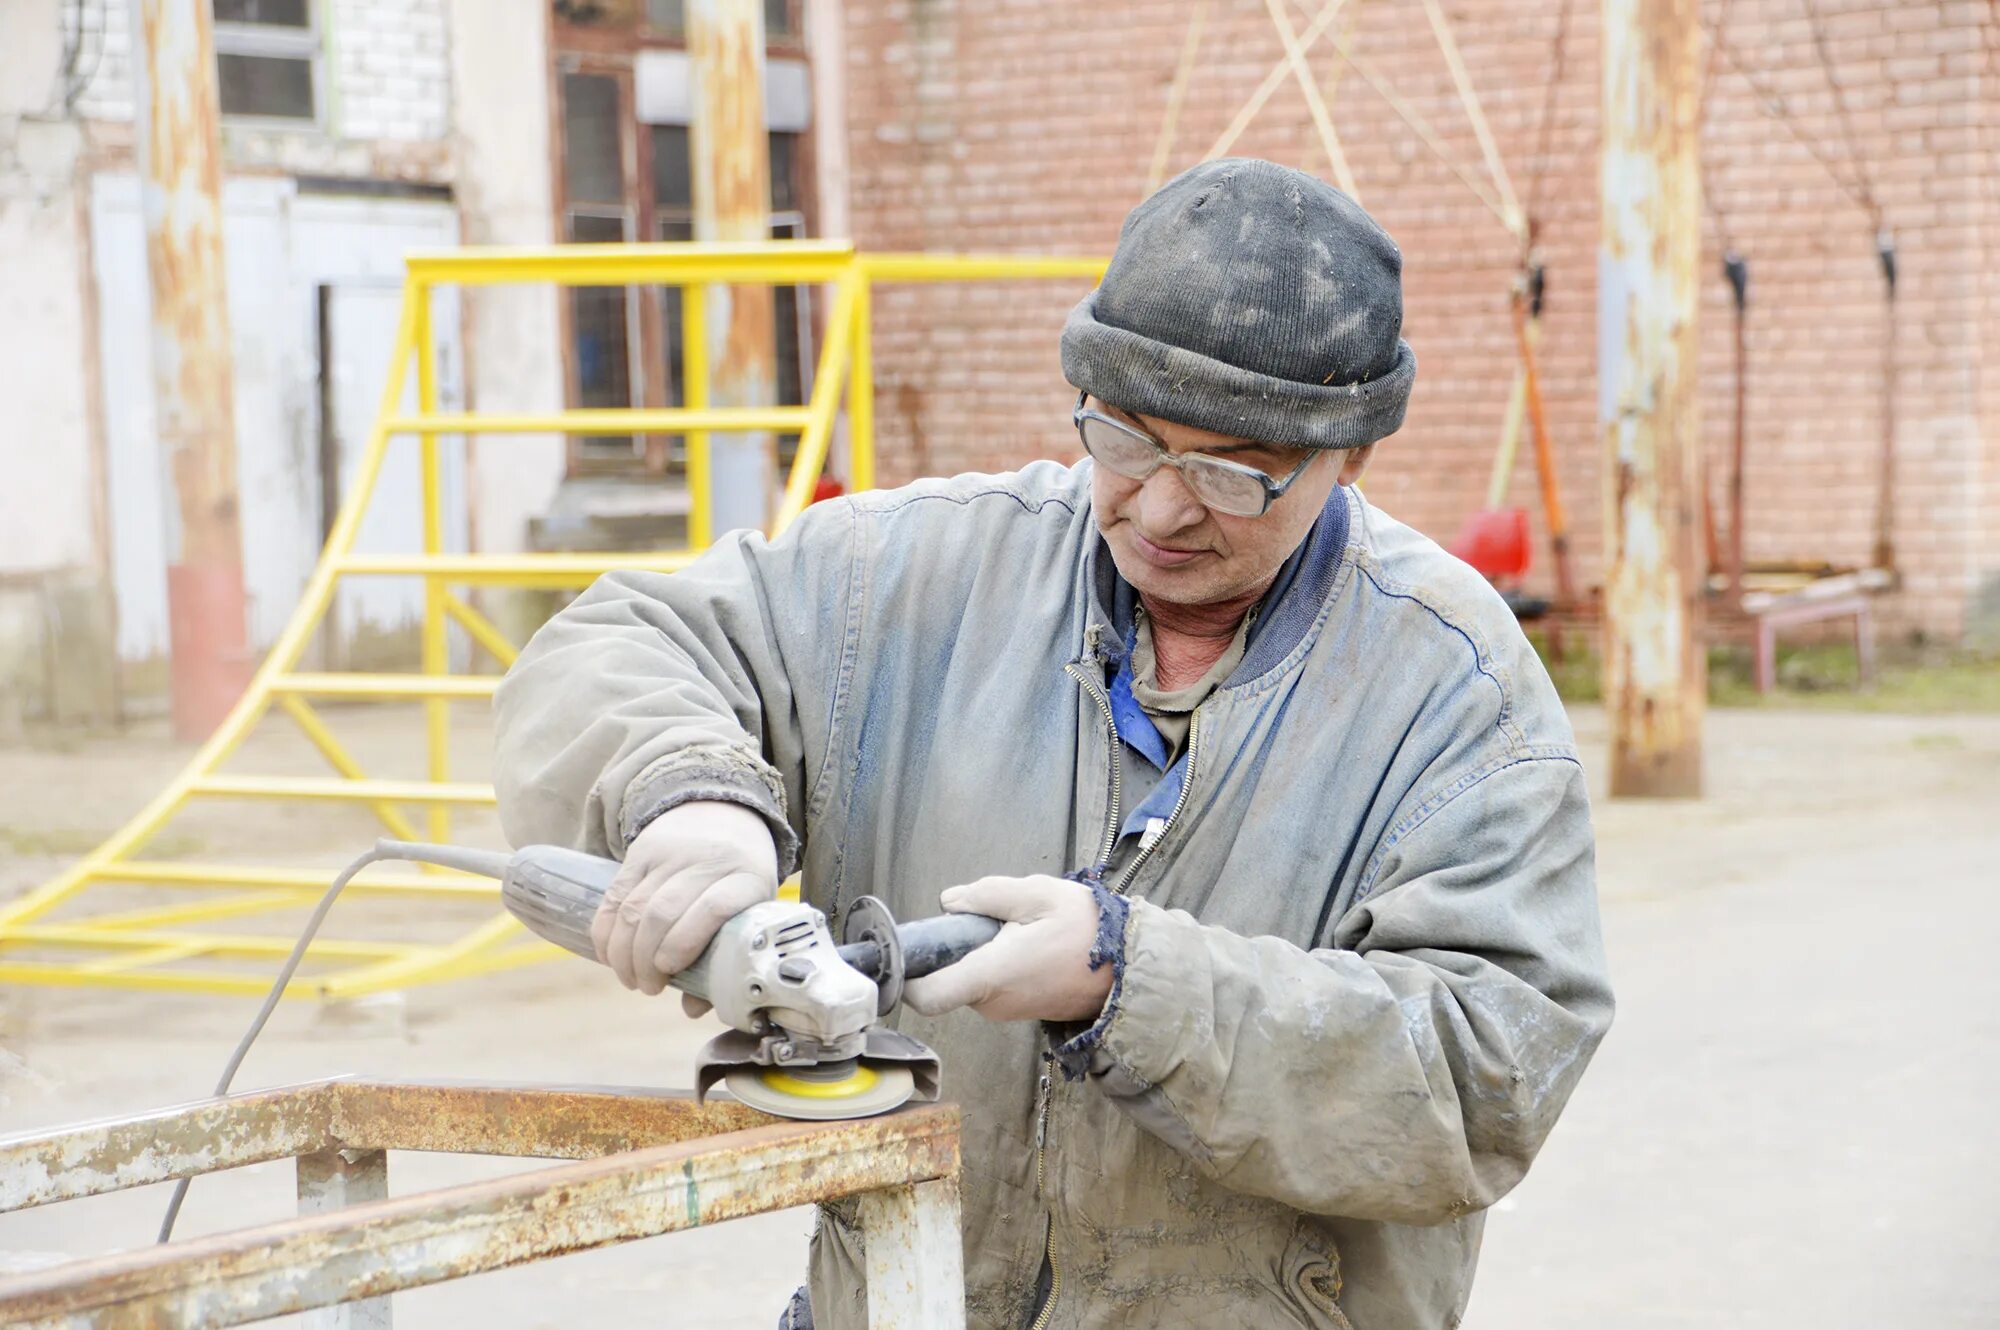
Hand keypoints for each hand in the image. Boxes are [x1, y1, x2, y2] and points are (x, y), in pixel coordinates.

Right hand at [594, 800, 778, 997]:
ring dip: (623, 952)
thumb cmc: (740, 878)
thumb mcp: (750, 909)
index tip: (668, 973)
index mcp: (746, 878)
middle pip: (663, 912)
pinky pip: (614, 894)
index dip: (684, 944)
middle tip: (647, 987)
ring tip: (629, 978)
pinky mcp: (642, 850)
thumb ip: (725, 958)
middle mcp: (708, 861)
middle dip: (646, 960)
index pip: (713, 909)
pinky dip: (605, 930)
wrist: (725, 813)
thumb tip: (693, 1010)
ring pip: (634, 907)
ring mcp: (672, 853)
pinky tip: (609, 955)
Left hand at [901, 875, 1115, 1022]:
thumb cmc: (1088, 930)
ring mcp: (1007, 1010)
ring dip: (982, 951)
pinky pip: (991, 983)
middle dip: (958, 945)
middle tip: (994, 918)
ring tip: (1023, 927)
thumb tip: (949, 902)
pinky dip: (998, 961)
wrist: (1132, 968)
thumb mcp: (1038, 894)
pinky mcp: (1019, 1009)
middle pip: (948, 976)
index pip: (927, 996)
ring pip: (971, 977)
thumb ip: (987, 895)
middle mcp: (993, 1003)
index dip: (907, 976)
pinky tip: (1031, 942)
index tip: (909, 949)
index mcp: (991, 976)